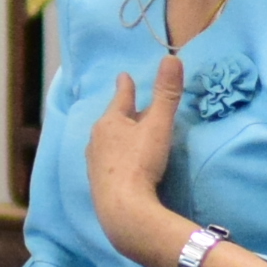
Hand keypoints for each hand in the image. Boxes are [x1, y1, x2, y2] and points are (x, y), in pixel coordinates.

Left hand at [85, 55, 186, 266]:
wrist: (122, 208)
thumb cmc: (139, 163)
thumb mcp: (158, 125)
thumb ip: (167, 94)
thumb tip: (172, 58)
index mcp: (109, 122)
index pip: (120, 99)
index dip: (125, 87)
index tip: (124, 76)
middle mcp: (96, 140)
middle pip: (112, 121)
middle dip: (122, 112)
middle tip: (128, 105)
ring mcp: (95, 163)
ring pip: (107, 142)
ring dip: (118, 136)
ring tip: (125, 133)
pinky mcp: (99, 183)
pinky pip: (107, 161)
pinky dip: (116, 156)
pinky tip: (121, 163)